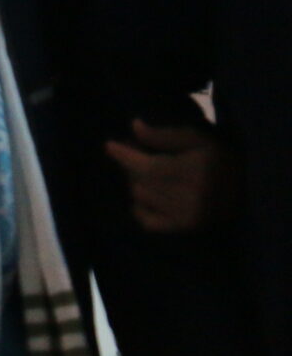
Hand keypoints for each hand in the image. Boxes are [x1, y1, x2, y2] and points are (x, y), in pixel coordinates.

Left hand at [106, 119, 239, 232]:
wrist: (247, 191)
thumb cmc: (219, 158)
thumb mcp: (197, 139)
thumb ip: (165, 135)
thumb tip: (134, 127)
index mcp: (194, 172)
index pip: (148, 167)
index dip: (125, 155)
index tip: (109, 145)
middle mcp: (190, 197)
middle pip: (140, 181)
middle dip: (131, 165)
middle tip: (133, 153)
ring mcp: (186, 216)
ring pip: (140, 197)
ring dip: (136, 183)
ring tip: (144, 172)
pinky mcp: (184, 228)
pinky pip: (147, 221)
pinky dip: (139, 208)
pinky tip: (145, 196)